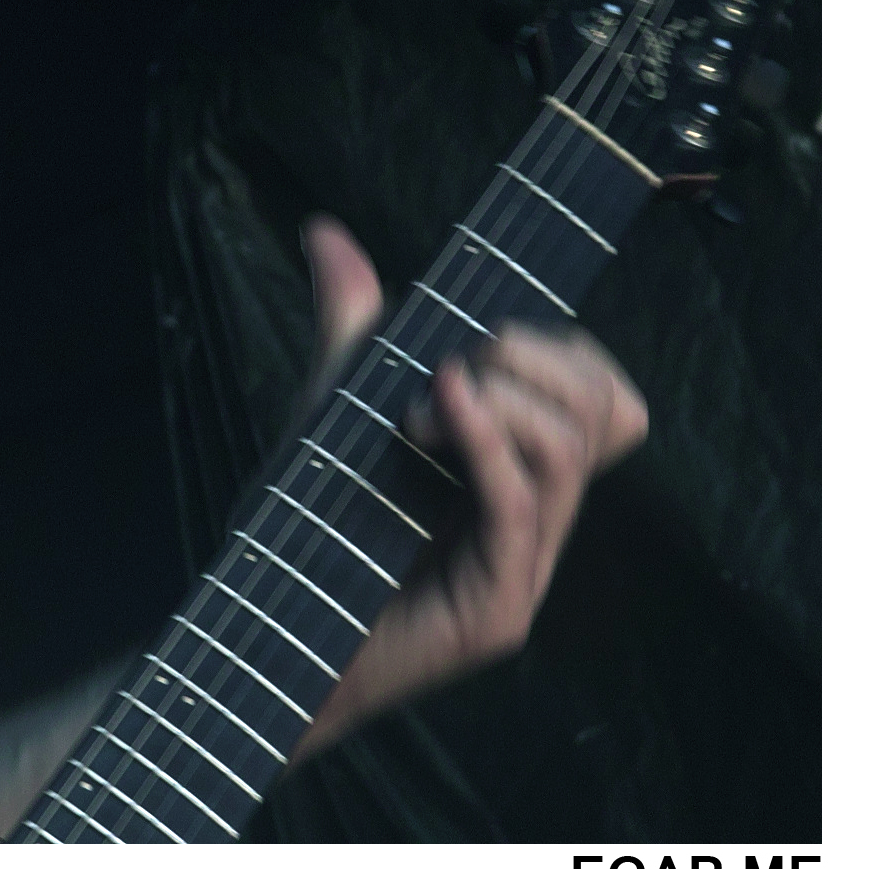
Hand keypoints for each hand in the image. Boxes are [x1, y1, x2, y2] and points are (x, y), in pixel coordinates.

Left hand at [287, 215, 648, 760]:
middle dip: (531, 356)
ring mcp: (524, 569)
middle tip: (445, 364)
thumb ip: (348, 326)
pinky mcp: (497, 610)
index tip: (466, 338)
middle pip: (607, 411)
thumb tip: (326, 232)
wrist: (262, 637)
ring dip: (498, 396)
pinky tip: (436, 408)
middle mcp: (537, 520)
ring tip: (418, 403)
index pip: (602, 394)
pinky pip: (521, 505)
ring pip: (570, 450)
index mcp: (517, 472)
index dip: (554, 345)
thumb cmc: (301, 532)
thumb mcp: (329, 410)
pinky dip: (485, 440)